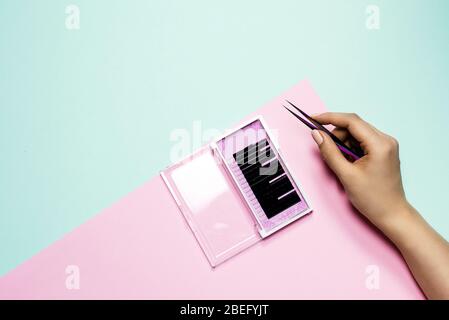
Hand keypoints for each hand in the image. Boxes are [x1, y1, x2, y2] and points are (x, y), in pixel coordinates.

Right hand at [310, 112, 407, 228]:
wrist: (392, 214)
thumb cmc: (373, 199)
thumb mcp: (346, 175)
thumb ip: (329, 152)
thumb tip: (317, 135)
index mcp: (380, 144)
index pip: (352, 121)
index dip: (330, 118)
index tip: (314, 118)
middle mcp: (386, 140)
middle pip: (354, 125)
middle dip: (337, 134)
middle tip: (325, 148)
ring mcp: (386, 145)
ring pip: (357, 133)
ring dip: (344, 142)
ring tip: (341, 162)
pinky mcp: (384, 151)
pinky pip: (363, 141)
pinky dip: (351, 148)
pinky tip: (349, 162)